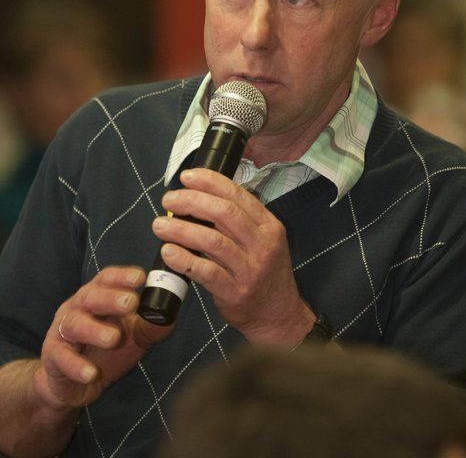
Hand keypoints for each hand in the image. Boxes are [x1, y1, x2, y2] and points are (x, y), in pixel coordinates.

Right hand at [34, 266, 170, 410]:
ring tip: (114, 339)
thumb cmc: (106, 351)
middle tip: (130, 302)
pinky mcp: (53, 356)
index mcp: (97, 296)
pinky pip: (62, 358)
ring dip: (95, 330)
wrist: (73, 383)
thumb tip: (171, 316)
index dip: (122, 276)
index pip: (107, 278)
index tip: (141, 277)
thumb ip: (150, 325)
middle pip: (91, 297)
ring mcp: (62, 331)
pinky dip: (76, 366)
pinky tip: (91, 373)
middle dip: (110, 298)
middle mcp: (77, 307)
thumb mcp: (133, 337)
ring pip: (75, 324)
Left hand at [153, 169, 314, 346]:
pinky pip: (206, 273)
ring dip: (182, 229)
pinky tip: (168, 252)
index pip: (237, 196)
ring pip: (213, 241)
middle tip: (169, 199)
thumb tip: (200, 197)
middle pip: (224, 214)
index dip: (210, 182)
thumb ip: (239, 221)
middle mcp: (262, 245)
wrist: (278, 316)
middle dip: (192, 201)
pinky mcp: (236, 293)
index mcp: (269, 226)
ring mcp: (250, 270)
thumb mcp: (263, 241)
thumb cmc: (264, 273)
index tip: (187, 177)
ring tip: (160, 225)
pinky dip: (185, 260)